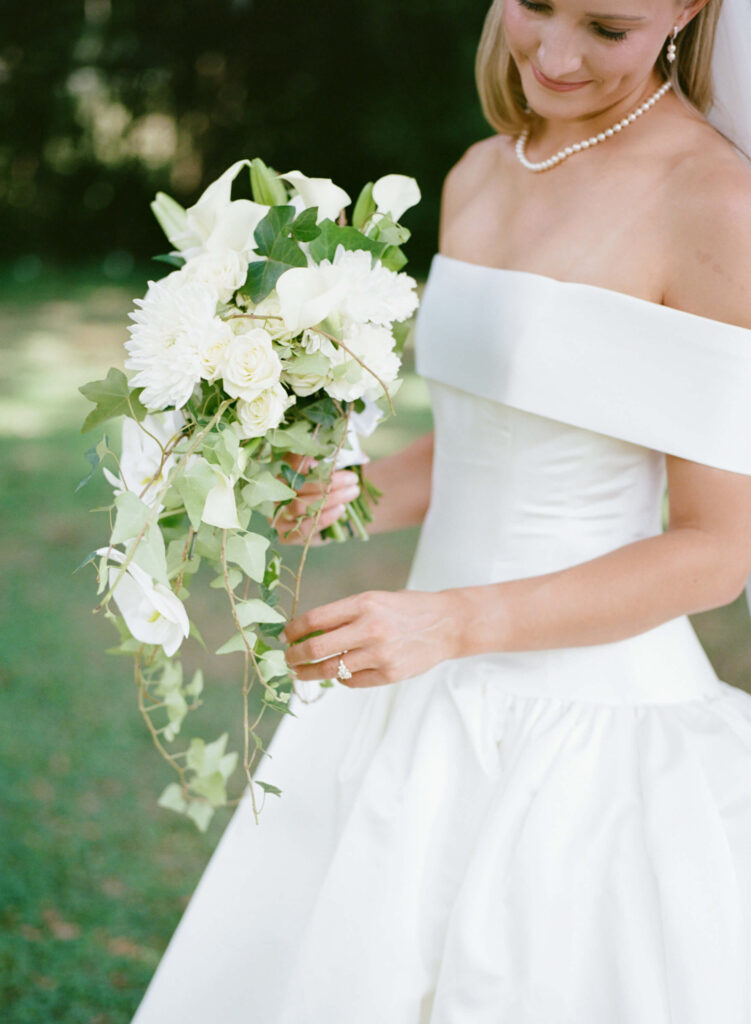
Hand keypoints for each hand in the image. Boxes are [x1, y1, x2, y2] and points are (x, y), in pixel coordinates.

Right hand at [273, 453, 360, 545]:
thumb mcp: (336, 472)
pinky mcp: (284, 534)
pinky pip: (302, 528)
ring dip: (329, 499)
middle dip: (328, 480)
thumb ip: (346, 461)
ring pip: (300, 505)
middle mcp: (276, 492)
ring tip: (352, 493)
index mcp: (283, 472)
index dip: (305, 458)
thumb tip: (363, 457)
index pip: (290, 460)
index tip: (329, 457)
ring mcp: (277, 514)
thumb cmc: (330, 489)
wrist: (325, 519)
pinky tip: (341, 509)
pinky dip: (323, 518)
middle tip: (352, 478)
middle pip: (298, 484)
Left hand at [281, 589, 458, 687]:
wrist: (447, 624)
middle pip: (317, 648)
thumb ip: (345, 614)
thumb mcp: (375, 600)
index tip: (285, 636)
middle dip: (295, 656)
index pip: (315, 619)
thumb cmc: (406, 609)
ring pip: (331, 670)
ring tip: (301, 672)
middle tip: (287, 659)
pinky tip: (338, 673)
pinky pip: (352, 682)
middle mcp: (370, 628)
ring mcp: (381, 654)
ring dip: (310, 673)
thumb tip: (307, 632)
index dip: (294, 630)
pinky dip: (340, 678)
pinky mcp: (390, 674)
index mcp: (364, 603)